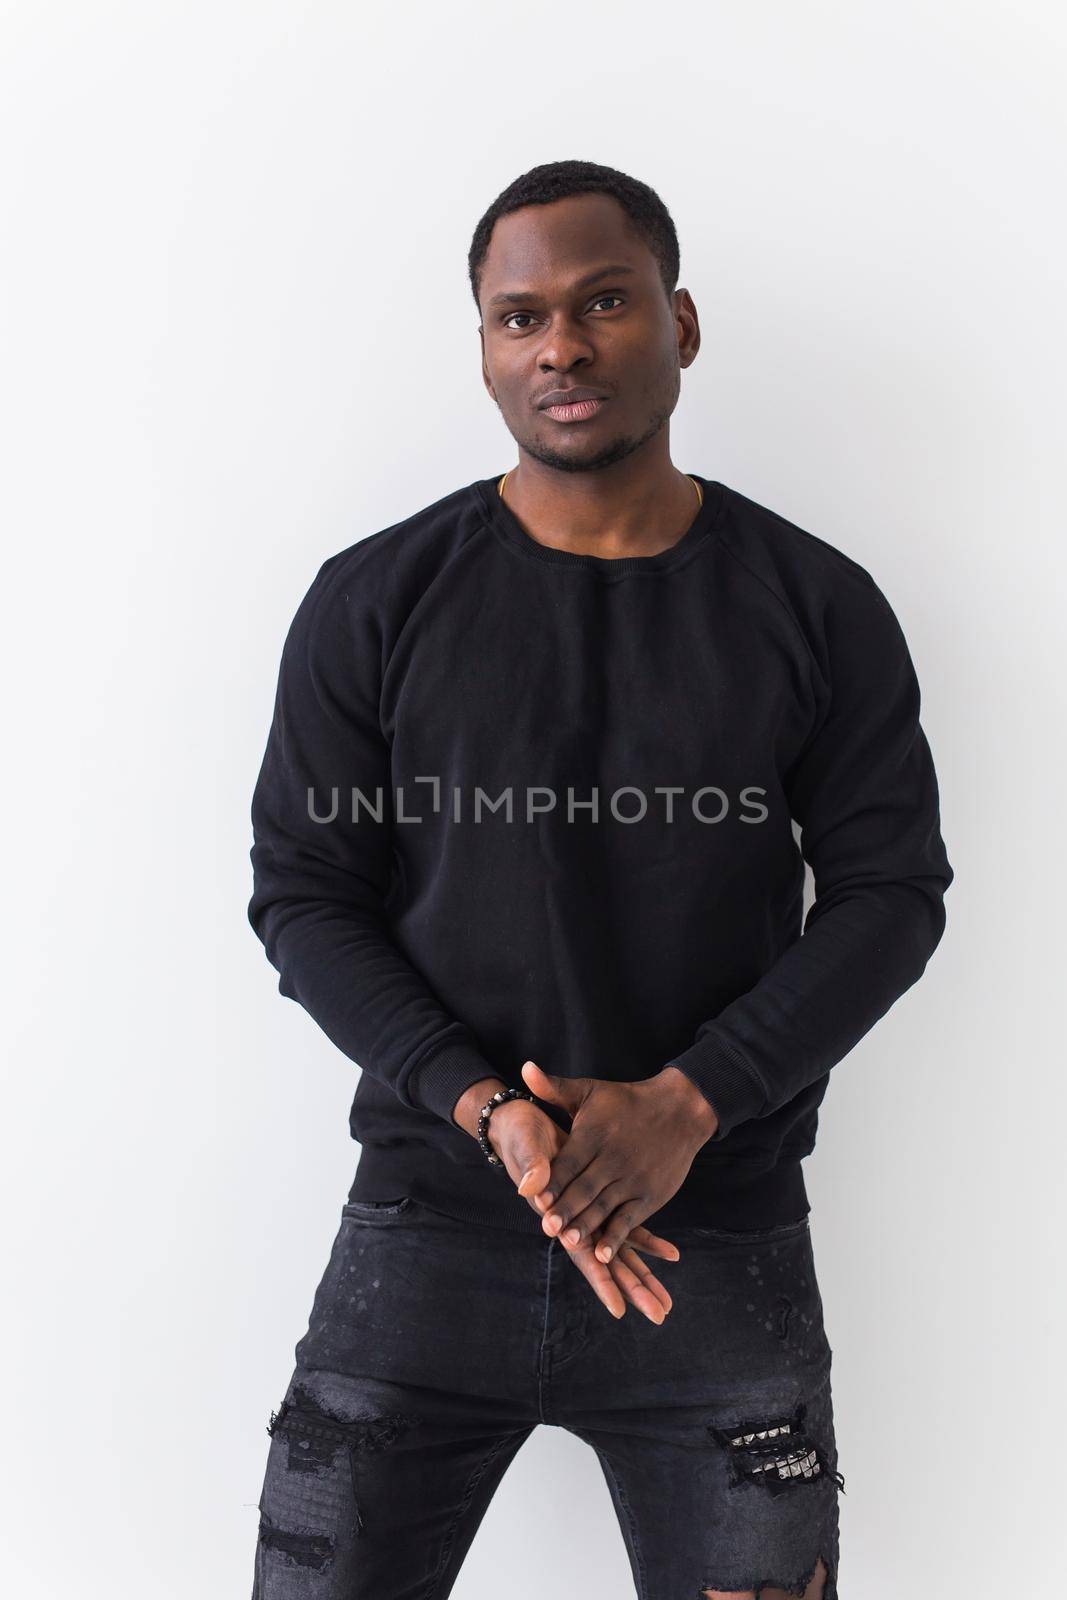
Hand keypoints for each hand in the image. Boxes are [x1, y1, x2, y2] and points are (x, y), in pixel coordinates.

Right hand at [486, 1092, 680, 1322]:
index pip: (582, 1255)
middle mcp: (575, 1224)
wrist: (525, 1121)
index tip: (619, 1309)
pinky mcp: (602, 1201)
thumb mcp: (526, 1147)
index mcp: (557, 1217)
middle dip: (633, 1289)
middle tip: (659, 1314)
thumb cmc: (521, 1135)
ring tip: (666, 1303)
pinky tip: (672, 1255)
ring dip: (644, 1277)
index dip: (600, 1280)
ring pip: (621, 1254)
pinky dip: (649, 1242)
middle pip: (608, 1264)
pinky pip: (629, 1227)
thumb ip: (531, 1166)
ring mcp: (590, 1215)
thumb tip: (532, 1187)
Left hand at [520, 1059, 717, 1265]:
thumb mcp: (590, 1091)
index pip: (568, 1162)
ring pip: (605, 1206)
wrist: (679, 1110)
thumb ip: (554, 1088)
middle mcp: (613, 1159)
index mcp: (594, 1136)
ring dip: (587, 1225)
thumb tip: (526, 1069)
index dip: (552, 1180)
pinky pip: (630, 1220)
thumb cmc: (627, 1101)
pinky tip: (602, 1254)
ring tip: (569, 1241)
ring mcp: (633, 1179)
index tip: (534, 1196)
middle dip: (566, 1208)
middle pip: (585, 1188)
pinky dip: (617, 1236)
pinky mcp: (650, 1195)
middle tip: (547, 1226)